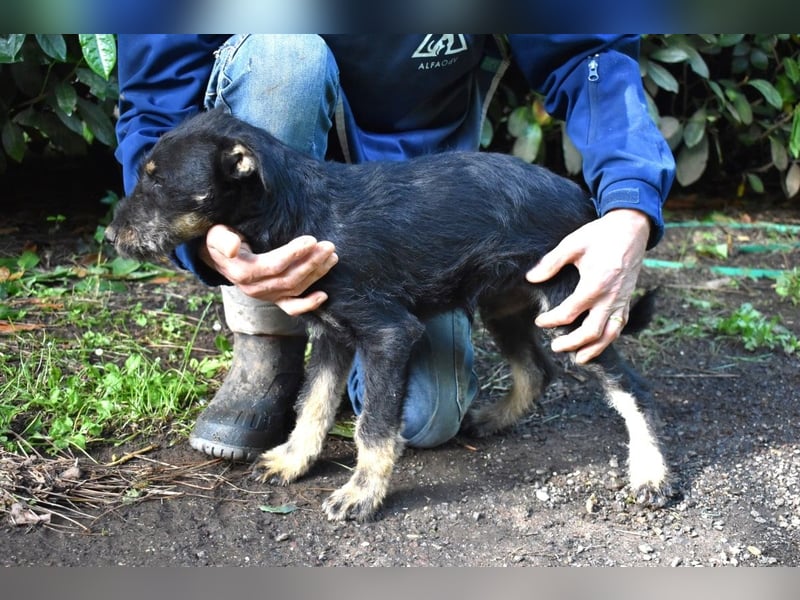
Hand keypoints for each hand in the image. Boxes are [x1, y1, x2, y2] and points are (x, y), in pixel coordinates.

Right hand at [200, 224, 337, 314]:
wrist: (217, 257)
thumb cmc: (220, 241)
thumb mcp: (216, 235)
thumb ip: (223, 240)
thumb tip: (233, 248)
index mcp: (243, 272)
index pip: (274, 264)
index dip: (294, 254)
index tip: (312, 240)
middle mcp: (255, 289)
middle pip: (289, 278)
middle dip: (312, 263)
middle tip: (328, 247)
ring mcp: (265, 296)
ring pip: (295, 288)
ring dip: (316, 275)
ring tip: (331, 258)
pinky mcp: (272, 299)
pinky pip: (291, 307)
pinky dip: (308, 305)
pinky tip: (324, 296)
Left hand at [525, 209, 650, 363]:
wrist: (632, 226)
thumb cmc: (601, 234)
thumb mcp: (572, 244)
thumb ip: (550, 263)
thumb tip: (531, 278)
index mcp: (595, 285)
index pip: (568, 313)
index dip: (551, 320)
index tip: (539, 321)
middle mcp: (611, 298)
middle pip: (591, 332)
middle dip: (572, 344)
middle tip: (555, 347)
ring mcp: (622, 300)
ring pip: (610, 334)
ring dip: (594, 349)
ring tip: (579, 358)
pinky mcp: (628, 299)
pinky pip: (620, 325)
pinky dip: (609, 338)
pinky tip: (598, 343)